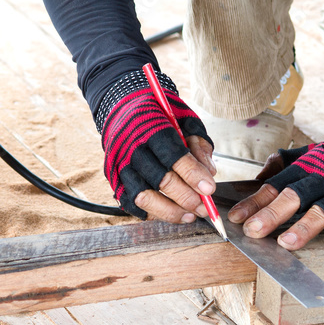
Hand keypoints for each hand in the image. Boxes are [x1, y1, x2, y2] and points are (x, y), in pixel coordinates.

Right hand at [98, 69, 216, 220]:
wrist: (121, 109)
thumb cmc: (159, 116)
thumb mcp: (184, 118)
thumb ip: (199, 143)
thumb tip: (209, 173)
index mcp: (151, 128)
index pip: (173, 156)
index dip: (193, 175)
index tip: (210, 189)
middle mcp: (132, 149)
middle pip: (161, 180)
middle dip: (187, 198)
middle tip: (205, 207)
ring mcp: (120, 166)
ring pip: (144, 197)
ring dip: (170, 211)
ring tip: (190, 215)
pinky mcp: (113, 179)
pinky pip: (130, 204)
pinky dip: (152, 213)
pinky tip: (171, 213)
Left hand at [228, 124, 323, 251]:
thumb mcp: (316, 152)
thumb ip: (288, 161)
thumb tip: (261, 175)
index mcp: (309, 168)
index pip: (277, 185)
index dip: (256, 202)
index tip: (236, 218)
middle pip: (296, 196)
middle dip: (273, 214)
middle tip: (254, 231)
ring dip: (305, 227)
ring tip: (287, 243)